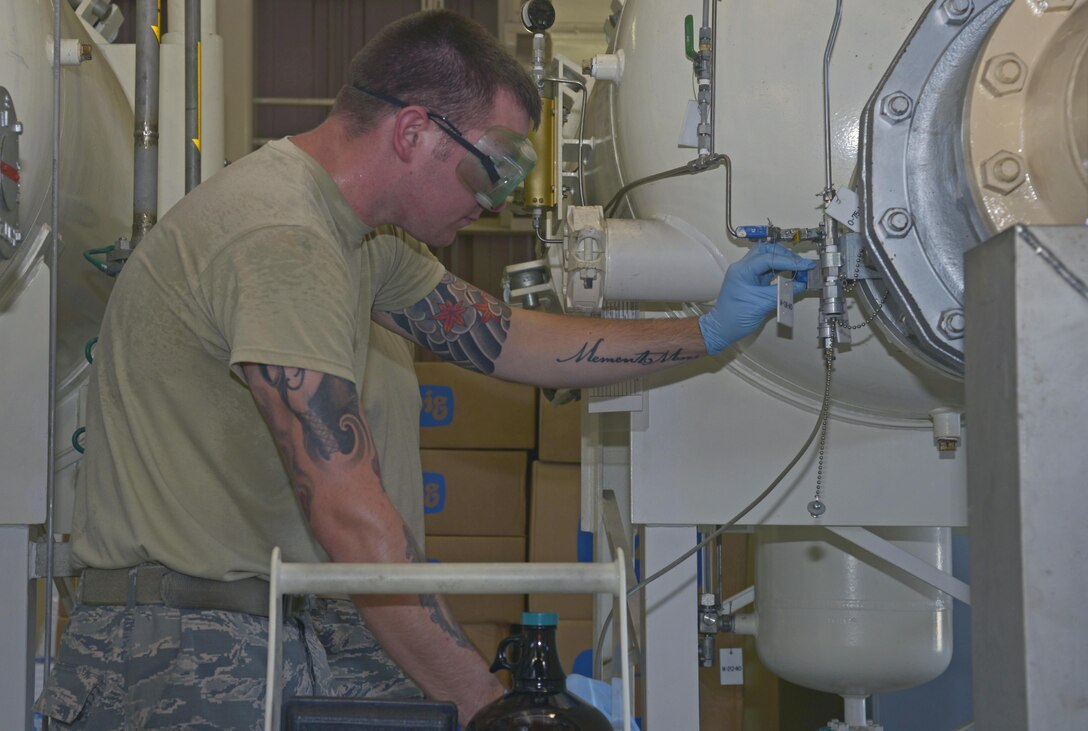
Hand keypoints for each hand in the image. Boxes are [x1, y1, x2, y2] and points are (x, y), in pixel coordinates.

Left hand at [698, 243, 816, 354]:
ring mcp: (747, 273)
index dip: (789, 260)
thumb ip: (782, 292)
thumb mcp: (761, 304)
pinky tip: (790, 272)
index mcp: (741, 270)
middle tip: (802, 265)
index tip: (805, 265)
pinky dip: (780, 269)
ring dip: (783, 260)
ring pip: (766, 257)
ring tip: (798, 268)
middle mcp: (743, 267)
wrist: (723, 328)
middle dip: (786, 256)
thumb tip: (801, 284)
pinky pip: (767, 268)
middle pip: (766, 251)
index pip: (768, 258)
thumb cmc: (736, 317)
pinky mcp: (752, 279)